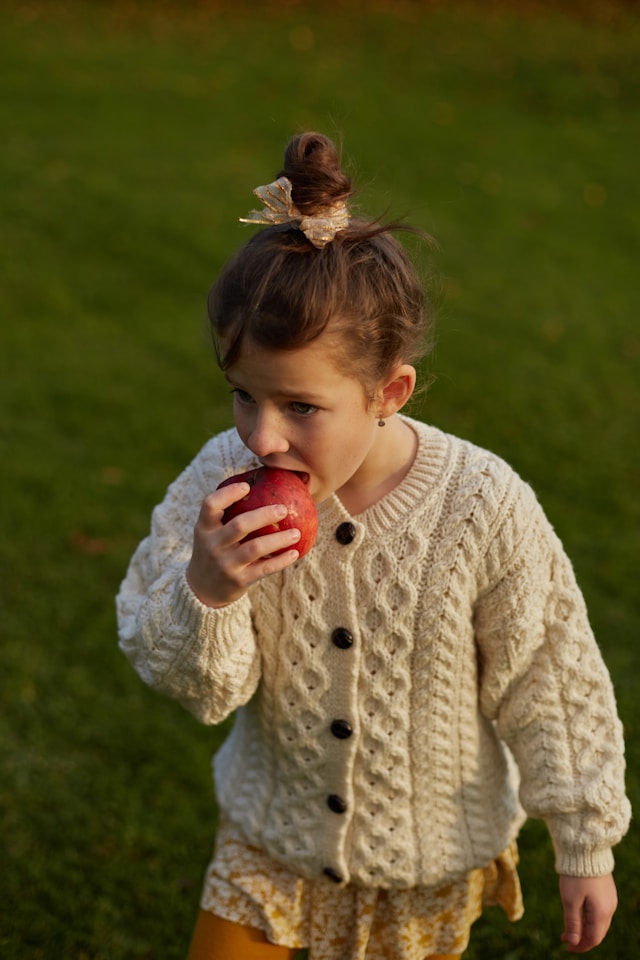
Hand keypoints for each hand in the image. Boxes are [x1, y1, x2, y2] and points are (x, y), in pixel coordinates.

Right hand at [186, 482, 300, 606]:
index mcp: (204, 528)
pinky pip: (264, 569)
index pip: (210, 505)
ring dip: (279, 539)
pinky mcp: (238, 581)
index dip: (228, 493)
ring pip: (255, 548)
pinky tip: (295, 553)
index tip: (247, 487)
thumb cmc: (217, 549)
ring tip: (297, 532)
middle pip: (239, 525)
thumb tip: (263, 487)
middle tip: (284, 509)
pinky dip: (281, 561)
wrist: (203, 589)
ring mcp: (225, 564)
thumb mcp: (212, 532)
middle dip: (264, 515)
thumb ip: (229, 514)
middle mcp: (213, 545)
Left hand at [559, 874, 617, 951]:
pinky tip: (578, 913)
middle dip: (582, 938)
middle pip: (597, 932)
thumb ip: (572, 923)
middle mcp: (610, 908)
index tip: (566, 946)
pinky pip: (599, 911)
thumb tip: (573, 942)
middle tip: (565, 938)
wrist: (586, 850)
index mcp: (601, 913)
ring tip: (569, 926)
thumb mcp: (570, 901)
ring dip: (585, 927)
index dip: (580, 946)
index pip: (593, 939)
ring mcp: (610, 899)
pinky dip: (588, 917)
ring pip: (599, 922)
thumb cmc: (576, 876)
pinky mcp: (607, 891)